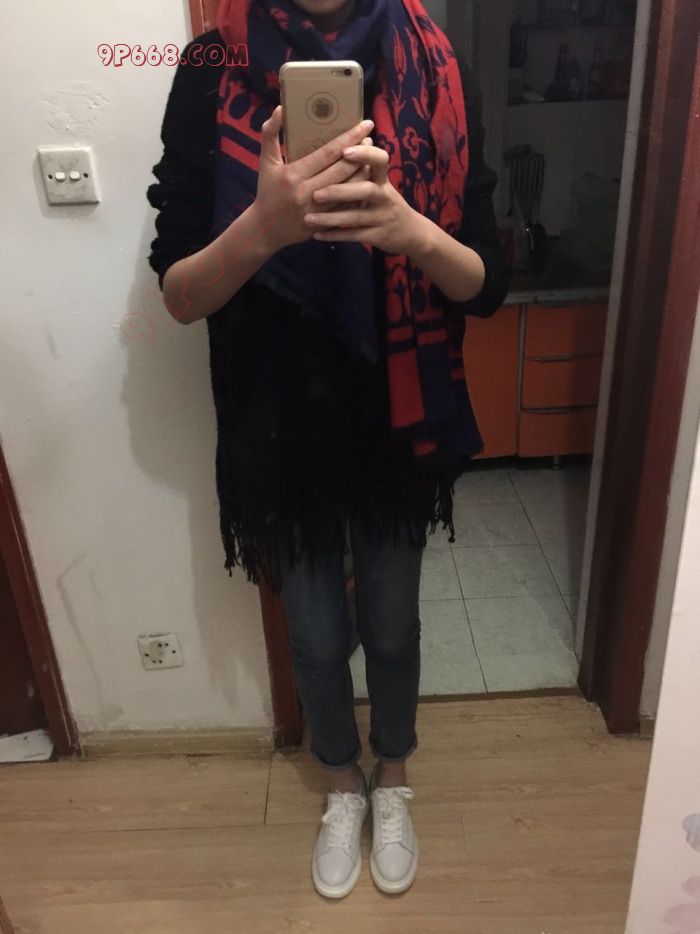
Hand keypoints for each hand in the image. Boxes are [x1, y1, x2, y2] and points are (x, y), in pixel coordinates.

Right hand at [250, 106, 375, 252]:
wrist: (266, 229)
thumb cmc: (267, 191)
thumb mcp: (265, 162)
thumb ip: (270, 134)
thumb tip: (281, 108)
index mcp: (293, 175)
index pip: (328, 153)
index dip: (349, 138)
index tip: (364, 124)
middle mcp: (307, 193)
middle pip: (342, 169)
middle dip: (360, 152)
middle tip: (369, 138)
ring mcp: (317, 210)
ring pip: (348, 188)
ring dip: (362, 171)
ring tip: (371, 156)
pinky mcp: (324, 222)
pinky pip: (347, 206)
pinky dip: (358, 192)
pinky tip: (366, 179)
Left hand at [303, 142, 425, 254]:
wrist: (411, 232)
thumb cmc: (386, 203)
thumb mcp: (380, 184)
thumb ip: (363, 169)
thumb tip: (344, 143)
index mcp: (383, 179)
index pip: (380, 160)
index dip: (365, 154)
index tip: (346, 150)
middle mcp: (385, 196)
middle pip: (365, 190)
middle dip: (340, 191)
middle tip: (315, 194)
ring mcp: (382, 217)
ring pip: (355, 217)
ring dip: (331, 218)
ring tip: (308, 218)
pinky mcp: (378, 235)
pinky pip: (354, 235)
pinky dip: (335, 235)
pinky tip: (317, 235)